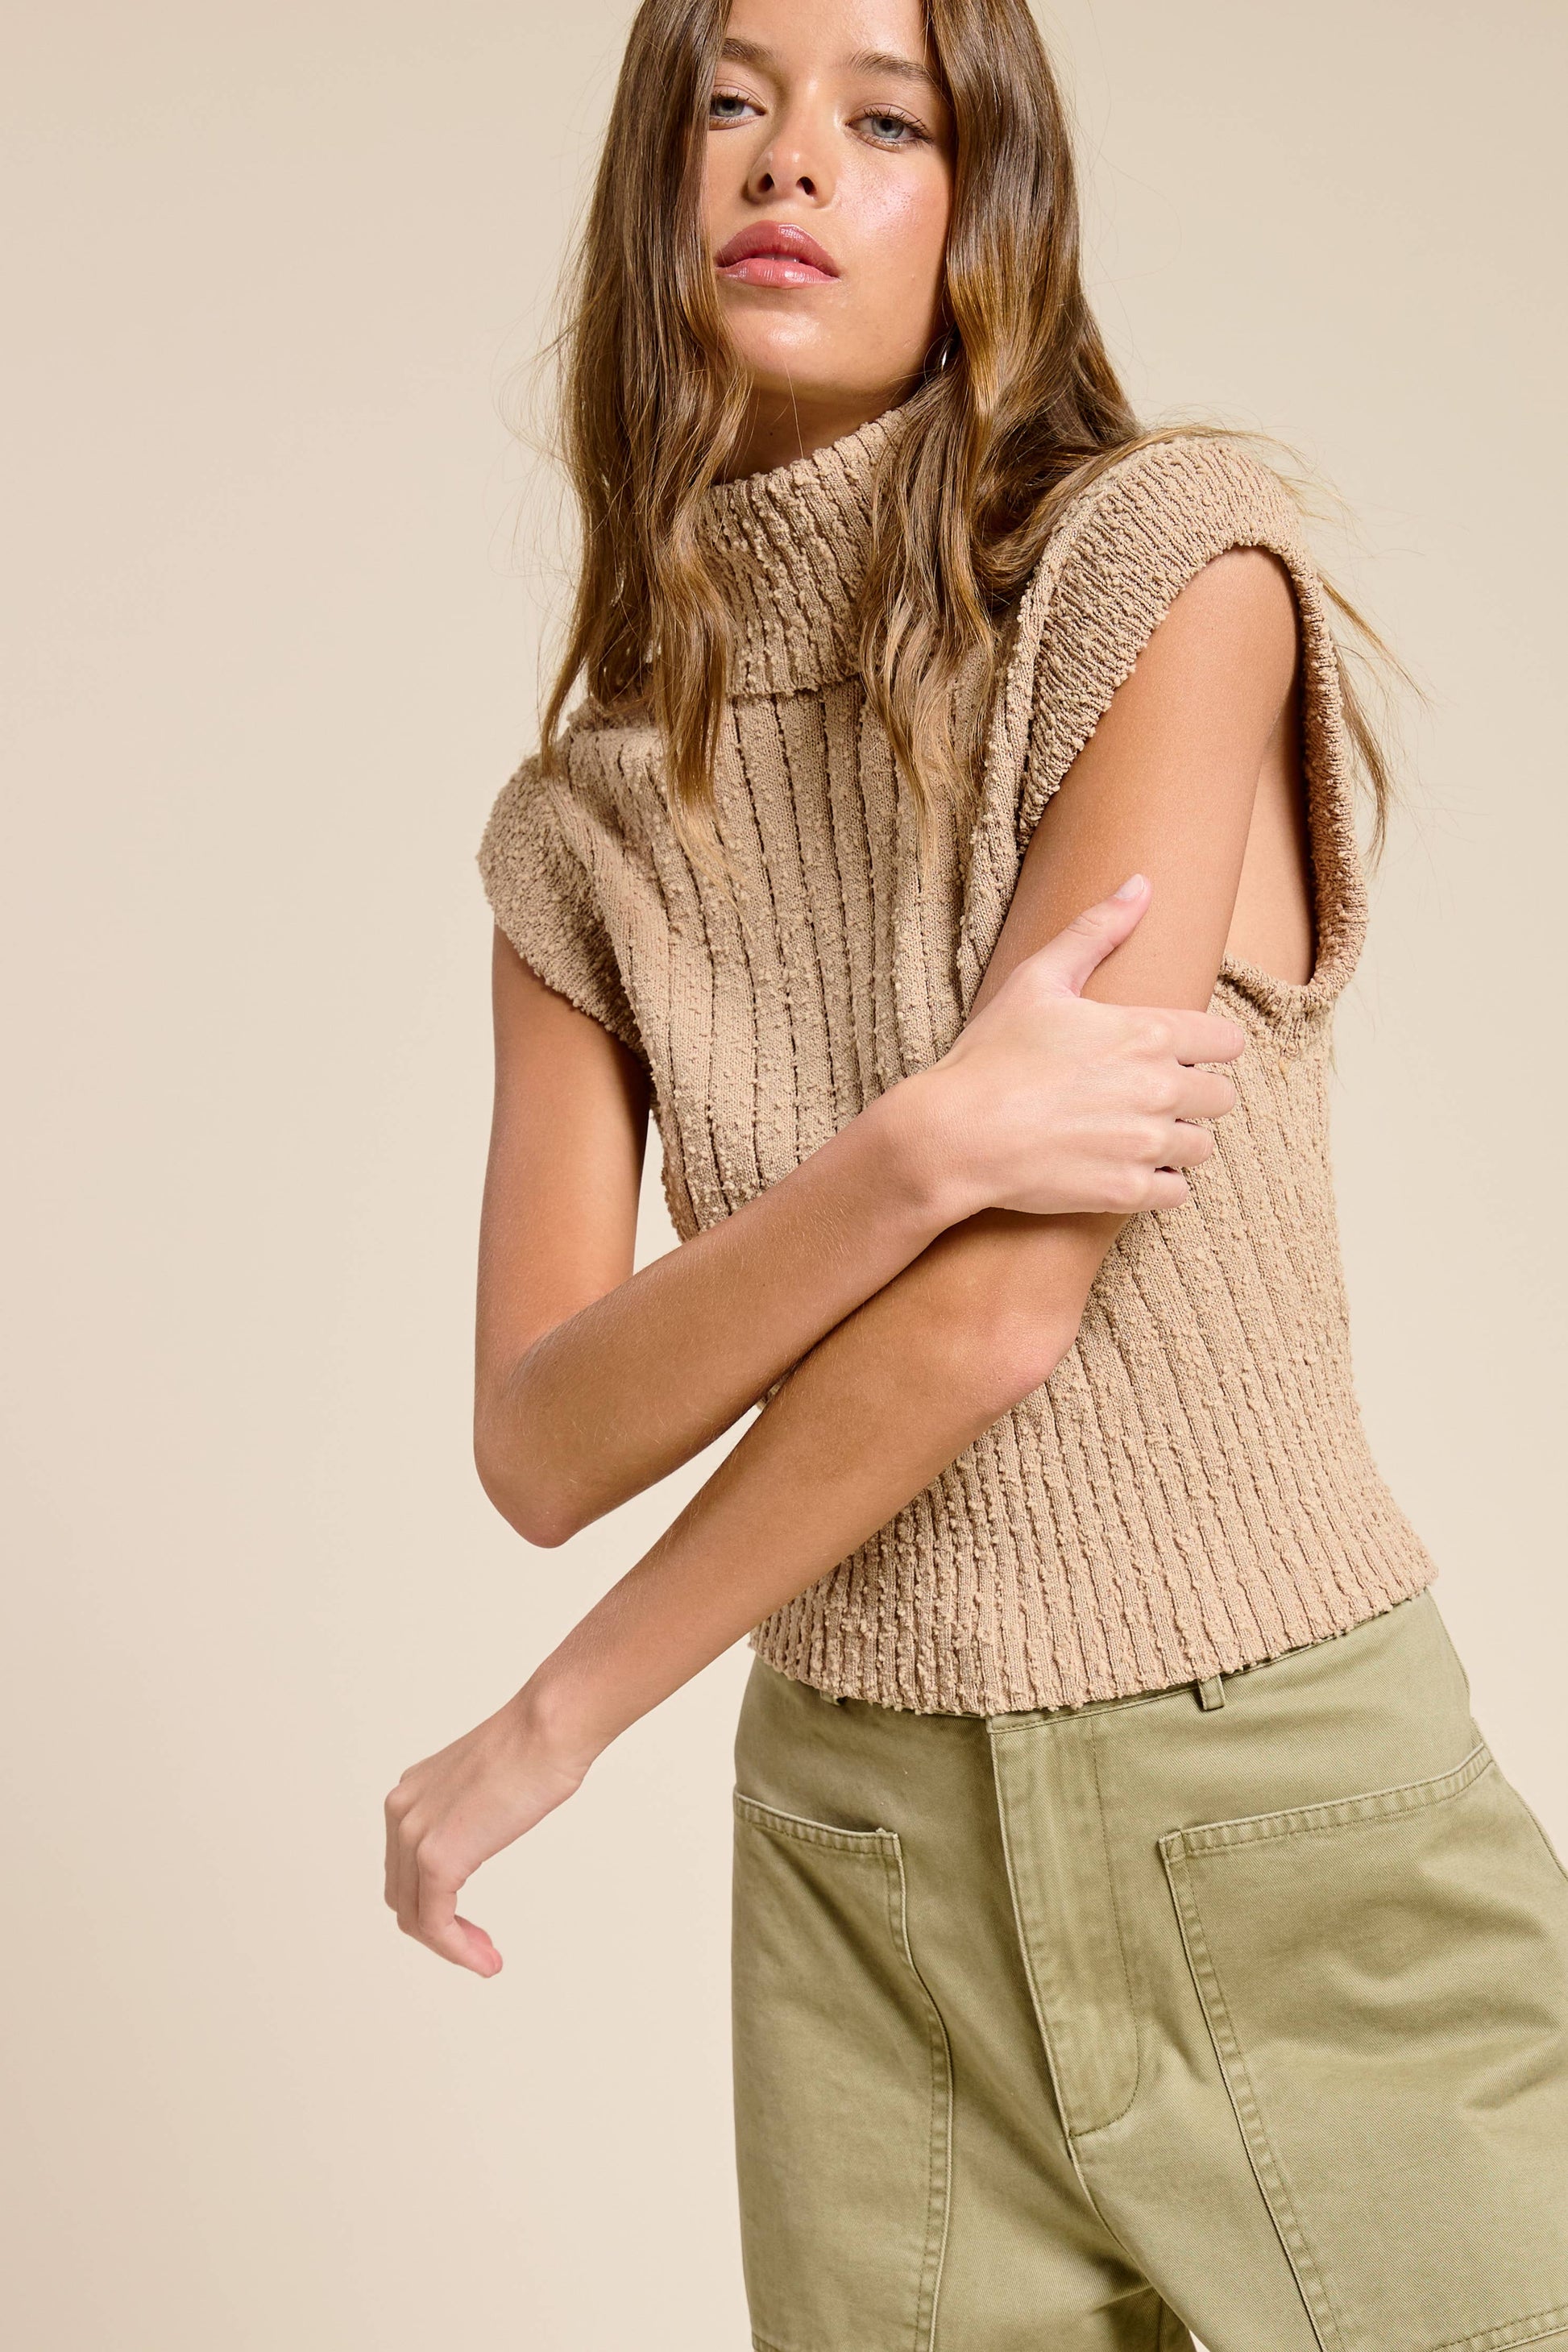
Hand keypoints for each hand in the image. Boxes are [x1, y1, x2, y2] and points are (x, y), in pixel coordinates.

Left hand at [384, 1683, 589, 1975]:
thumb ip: (472, 1809)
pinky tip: (486, 1961)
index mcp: (411, 1793)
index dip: (434, 1903)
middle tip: (480, 1950)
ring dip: (450, 1947)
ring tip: (486, 1960)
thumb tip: (486, 1827)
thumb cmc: (538, 1744)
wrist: (548, 1727)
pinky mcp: (437, 1858)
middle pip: (404, 1895)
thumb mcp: (488, 1782)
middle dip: (440, 1930)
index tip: (470, 1926)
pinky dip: (458, 1950)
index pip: (405, 1867)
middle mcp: (401, 1812)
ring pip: (415, 1916)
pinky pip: (436, 1924)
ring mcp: (414, 1835)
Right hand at [919, 876, 1244, 1218]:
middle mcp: (1159, 1089)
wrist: (955, 1134)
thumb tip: (1140, 883)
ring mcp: (1146, 1144)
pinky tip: (1124, 1168)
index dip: (1207, 1047)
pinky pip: (1176, 1192)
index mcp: (1147, 1033)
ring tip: (1134, 1135)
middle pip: (1221, 1097)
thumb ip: (1095, 930)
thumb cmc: (991, 1054)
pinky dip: (1157, 1183)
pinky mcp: (1128, 1191)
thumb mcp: (1038, 979)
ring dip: (1177, 1141)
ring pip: (1201, 1146)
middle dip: (1193, 1095)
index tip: (1181, 1053)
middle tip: (1149, 1096)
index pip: (1227, 1042)